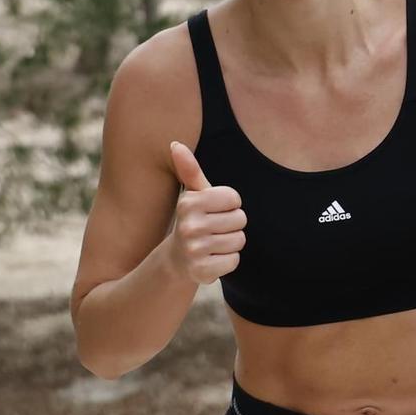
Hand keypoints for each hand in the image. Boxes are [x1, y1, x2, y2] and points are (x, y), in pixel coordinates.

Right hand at [167, 142, 244, 283]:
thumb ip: (190, 170)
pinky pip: (234, 261)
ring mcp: (194, 249)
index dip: (230, 205)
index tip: (215, 211)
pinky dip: (228, 260)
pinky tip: (213, 258)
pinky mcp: (202, 270)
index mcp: (190, 202)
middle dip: (232, 225)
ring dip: (230, 243)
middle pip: (240, 220)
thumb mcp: (193, 195)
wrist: (177, 259)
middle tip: (214, 230)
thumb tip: (176, 144)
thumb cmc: (193, 220)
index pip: (235, 199)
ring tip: (213, 243)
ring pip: (239, 241)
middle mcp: (190, 225)